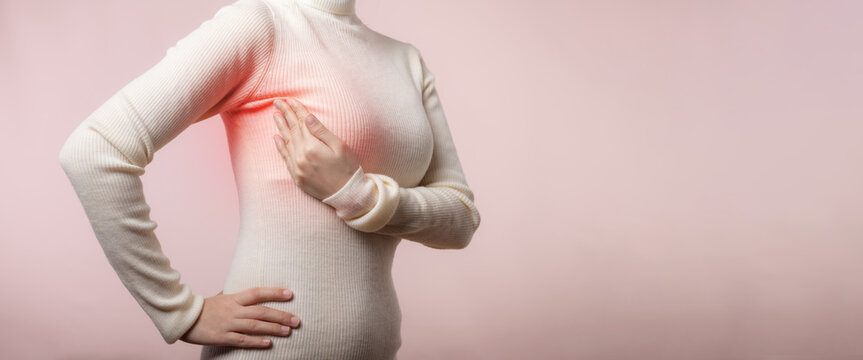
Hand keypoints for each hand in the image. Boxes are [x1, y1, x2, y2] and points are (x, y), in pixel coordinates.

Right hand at [179, 287, 300, 347]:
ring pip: (255, 326)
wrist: (182, 317)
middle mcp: (233, 310)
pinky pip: (242, 340)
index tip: (290, 294)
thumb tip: (250, 294)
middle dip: (281, 315)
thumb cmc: (203, 308)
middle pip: (261, 311)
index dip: (274, 293)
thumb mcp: (221, 298)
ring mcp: (228, 324)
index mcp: (234, 298)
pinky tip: (269, 343)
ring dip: (273, 328)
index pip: (258, 293)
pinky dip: (256, 342)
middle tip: (296, 319)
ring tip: (288, 331)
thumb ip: (236, 297)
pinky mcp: (222, 337)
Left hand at [271, 98, 359, 200]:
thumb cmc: (348, 169)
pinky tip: (276, 137)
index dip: (295, 109)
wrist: (347, 194)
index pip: (301, 123)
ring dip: (280, 127)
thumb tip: (306, 117)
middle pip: (292, 130)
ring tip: (275, 115)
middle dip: (285, 114)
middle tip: (277, 102)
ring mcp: (297, 168)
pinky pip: (285, 158)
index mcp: (312, 147)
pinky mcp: (296, 177)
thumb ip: (321, 131)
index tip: (289, 99)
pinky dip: (280, 146)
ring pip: (286, 142)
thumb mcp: (339, 146)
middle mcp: (301, 156)